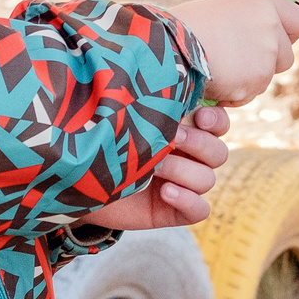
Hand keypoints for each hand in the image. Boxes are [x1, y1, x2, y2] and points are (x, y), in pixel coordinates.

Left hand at [78, 105, 229, 230]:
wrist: (80, 182)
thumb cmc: (105, 143)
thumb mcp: (128, 121)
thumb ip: (153, 108)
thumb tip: (170, 88)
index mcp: (184, 131)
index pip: (218, 124)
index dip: (216, 121)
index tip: (199, 117)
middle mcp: (189, 158)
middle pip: (218, 153)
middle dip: (197, 145)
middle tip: (172, 139)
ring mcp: (184, 185)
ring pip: (208, 179)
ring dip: (183, 172)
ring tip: (154, 169)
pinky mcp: (176, 211)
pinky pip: (201, 210)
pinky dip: (188, 200)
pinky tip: (165, 193)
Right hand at [170, 0, 298, 105]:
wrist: (167, 46)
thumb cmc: (184, 27)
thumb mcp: (221, 10)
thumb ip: (248, 20)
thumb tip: (264, 35)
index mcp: (260, 2)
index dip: (288, 33)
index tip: (276, 39)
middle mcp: (269, 25)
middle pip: (286, 56)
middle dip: (267, 63)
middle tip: (237, 61)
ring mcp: (266, 54)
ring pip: (266, 78)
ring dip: (248, 79)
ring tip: (218, 68)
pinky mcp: (256, 79)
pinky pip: (250, 93)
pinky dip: (234, 93)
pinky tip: (214, 80)